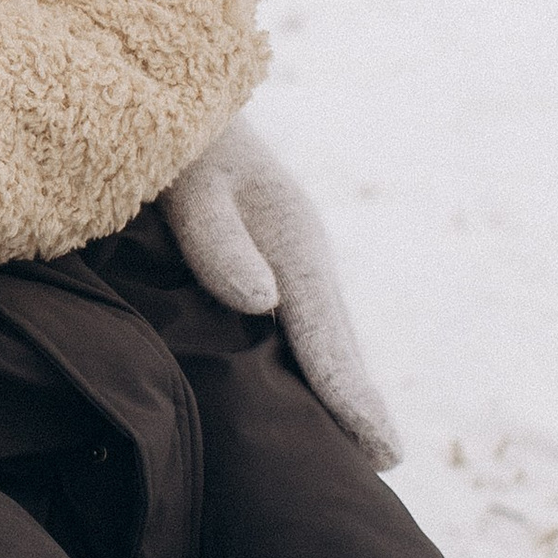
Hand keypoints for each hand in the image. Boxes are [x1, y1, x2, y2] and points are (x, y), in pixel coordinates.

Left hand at [161, 112, 401, 470]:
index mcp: (294, 241)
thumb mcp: (192, 181)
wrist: (175, 94)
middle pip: (336, 341)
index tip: (381, 450)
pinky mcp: (265, 257)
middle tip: (382, 463)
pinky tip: (301, 389)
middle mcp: (301, 255)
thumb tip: (264, 303)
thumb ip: (218, 240)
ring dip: (337, 384)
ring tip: (353, 444)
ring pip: (320, 333)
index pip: (326, 336)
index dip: (351, 395)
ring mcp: (287, 256)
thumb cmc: (177, 140)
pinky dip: (310, 359)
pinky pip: (296, 321)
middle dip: (357, 400)